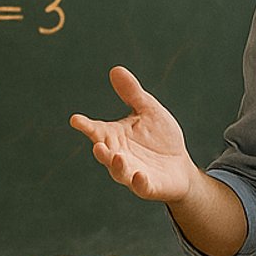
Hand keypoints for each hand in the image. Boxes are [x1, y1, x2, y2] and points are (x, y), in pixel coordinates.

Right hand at [69, 67, 197, 203]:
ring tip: (116, 156)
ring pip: (119, 171)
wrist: (180, 166)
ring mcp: (131, 172)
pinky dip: (138, 182)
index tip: (75, 120)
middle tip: (97, 144)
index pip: (96, 130)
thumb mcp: (148, 111)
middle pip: (105, 153)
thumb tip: (116, 69)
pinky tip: (139, 175)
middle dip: (101, 150)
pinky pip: (140, 186)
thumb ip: (132, 94)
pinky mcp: (147, 186)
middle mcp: (119, 155)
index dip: (86, 126)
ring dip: (116, 165)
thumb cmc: (161, 138)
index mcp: (115, 136)